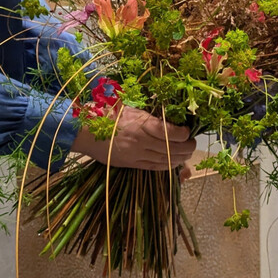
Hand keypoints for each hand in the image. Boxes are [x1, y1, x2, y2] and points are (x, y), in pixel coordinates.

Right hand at [70, 105, 196, 170]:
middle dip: (186, 147)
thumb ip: (149, 117)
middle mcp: (140, 142)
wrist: (85, 132)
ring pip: (165, 160)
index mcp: (140, 125)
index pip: (170, 132)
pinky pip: (154, 167)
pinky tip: (174, 163)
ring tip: (187, 153)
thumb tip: (169, 121)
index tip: (188, 130)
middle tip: (193, 143)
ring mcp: (136, 155)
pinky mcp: (131, 164)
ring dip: (180, 158)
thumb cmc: (107, 115)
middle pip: (171, 148)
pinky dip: (167, 166)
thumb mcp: (130, 109)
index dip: (183, 133)